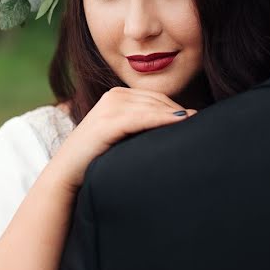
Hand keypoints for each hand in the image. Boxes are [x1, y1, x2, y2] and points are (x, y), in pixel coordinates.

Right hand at [49, 87, 195, 192]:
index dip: (177, 109)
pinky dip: (162, 120)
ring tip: (197, 125)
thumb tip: (178, 126)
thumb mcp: (121, 136)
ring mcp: (110, 107)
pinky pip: (142, 118)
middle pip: (158, 101)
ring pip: (153, 108)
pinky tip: (180, 123)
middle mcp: (113, 96)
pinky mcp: (108, 122)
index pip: (156, 98)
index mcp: (117, 96)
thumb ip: (141, 126)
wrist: (67, 174)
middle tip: (202, 124)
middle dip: (179, 112)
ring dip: (176, 115)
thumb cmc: (98, 159)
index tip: (196, 122)